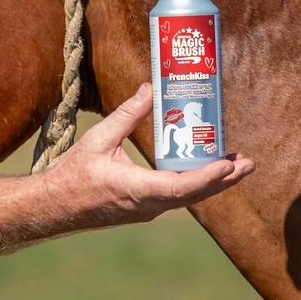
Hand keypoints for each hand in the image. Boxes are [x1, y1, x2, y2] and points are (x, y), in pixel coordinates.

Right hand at [48, 83, 253, 227]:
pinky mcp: (143, 210)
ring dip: (213, 182)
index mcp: (136, 190)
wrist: (51, 208)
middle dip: (224, 178)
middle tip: (249, 162)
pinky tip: (203, 170)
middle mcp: (147, 206)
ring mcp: (146, 211)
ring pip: (188, 198)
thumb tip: (150, 88)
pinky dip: (194, 183)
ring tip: (236, 165)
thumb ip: (127, 115)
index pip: (181, 188)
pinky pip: (176, 197)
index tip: (229, 164)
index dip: (209, 177)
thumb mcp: (98, 140)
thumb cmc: (71, 175)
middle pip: (195, 195)